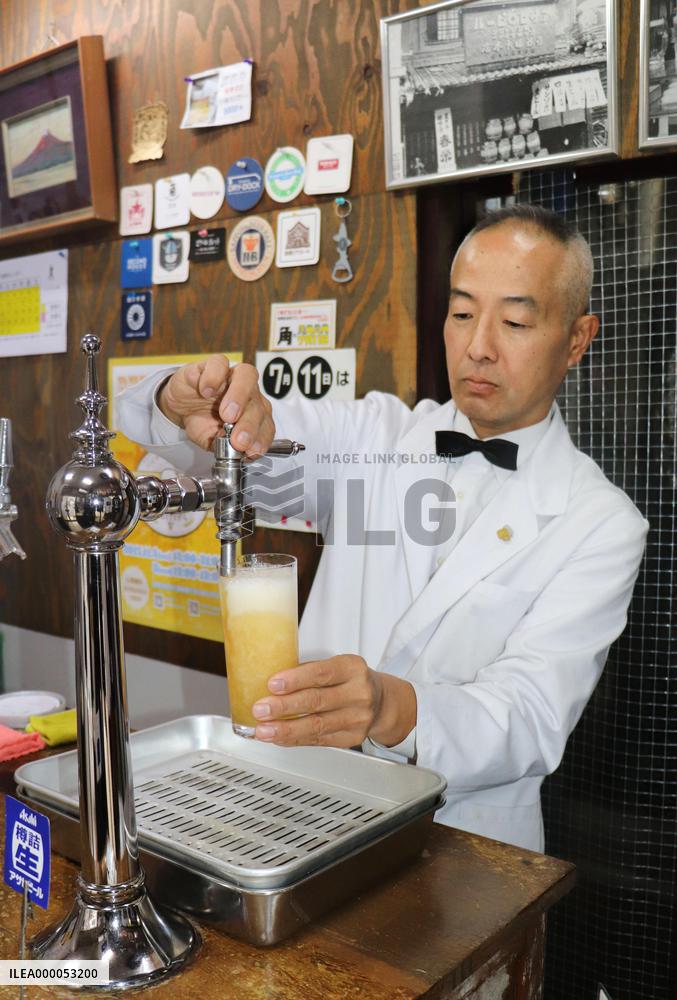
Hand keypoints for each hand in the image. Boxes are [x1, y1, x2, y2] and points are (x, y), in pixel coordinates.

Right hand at [158, 354, 274, 456]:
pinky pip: (218, 363)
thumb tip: (240, 453)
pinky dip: (213, 377)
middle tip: (238, 439)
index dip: (262, 438)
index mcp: (254, 414)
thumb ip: (227, 448)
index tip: (251, 452)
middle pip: (258, 403)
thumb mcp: (213, 442)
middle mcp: (248, 394)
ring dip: (240, 396)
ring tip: (227, 415)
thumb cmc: (202, 422)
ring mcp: (231, 376)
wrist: (180, 407)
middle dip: (250, 424)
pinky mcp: (211, 365)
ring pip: (247, 375)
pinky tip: (205, 392)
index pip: (267, 425)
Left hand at [251, 655, 416, 749]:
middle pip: (317, 701)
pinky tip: (278, 737)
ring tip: (264, 730)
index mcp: (352, 668)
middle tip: (261, 709)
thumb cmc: (350, 681)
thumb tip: (270, 682)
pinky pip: (318, 740)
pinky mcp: (351, 738)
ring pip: (316, 725)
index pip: (322, 673)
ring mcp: (357, 719)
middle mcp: (359, 693)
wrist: (381, 702)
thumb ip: (307, 672)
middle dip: (285, 707)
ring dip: (286, 729)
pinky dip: (294, 740)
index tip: (273, 684)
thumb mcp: (336, 666)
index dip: (296, 679)